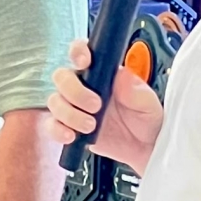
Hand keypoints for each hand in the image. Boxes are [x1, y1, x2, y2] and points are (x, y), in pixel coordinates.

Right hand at [49, 38, 163, 174]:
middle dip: (74, 91)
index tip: (84, 62)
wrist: (143, 148)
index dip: (77, 52)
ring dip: (69, 114)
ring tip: (90, 126)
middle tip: (95, 105)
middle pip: (62, 77)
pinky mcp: (69, 127)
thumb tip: (123, 76)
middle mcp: (84, 86)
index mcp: (101, 72)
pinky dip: (57, 130)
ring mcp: (74, 107)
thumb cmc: (146, 119)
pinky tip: (71, 136)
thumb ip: (137, 91)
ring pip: (55, 101)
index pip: (81, 52)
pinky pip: (52, 125)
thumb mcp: (149, 104)